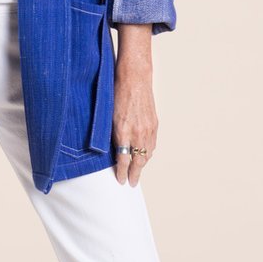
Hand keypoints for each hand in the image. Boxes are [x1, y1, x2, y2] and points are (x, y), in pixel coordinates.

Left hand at [112, 63, 157, 187]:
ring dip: (142, 164)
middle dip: (135, 174)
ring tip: (137, 172)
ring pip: (147, 153)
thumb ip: (112, 135)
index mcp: (123, 132)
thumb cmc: (117, 94)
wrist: (134, 78)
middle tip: (132, 183)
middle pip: (138, 161)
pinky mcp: (154, 123)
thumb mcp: (108, 117)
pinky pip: (152, 144)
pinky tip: (144, 155)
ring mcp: (148, 129)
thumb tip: (112, 150)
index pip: (123, 160)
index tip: (121, 180)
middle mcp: (138, 133)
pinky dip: (148, 152)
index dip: (122, 173)